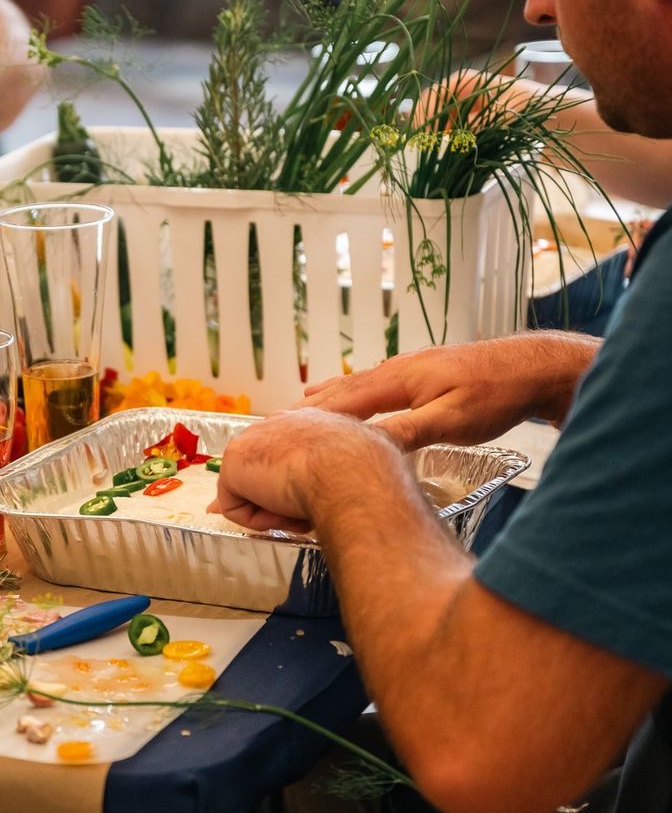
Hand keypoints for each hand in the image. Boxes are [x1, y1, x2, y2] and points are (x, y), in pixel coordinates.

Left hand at [211, 408, 386, 533]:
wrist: (352, 473)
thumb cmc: (370, 471)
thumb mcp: (371, 458)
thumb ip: (361, 459)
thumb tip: (386, 456)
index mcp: (312, 421)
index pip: (289, 453)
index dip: (294, 482)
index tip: (311, 499)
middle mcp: (280, 423)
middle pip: (267, 474)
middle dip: (281, 499)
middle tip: (309, 510)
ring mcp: (253, 439)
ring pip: (254, 493)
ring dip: (276, 511)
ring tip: (302, 509)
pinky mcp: (233, 461)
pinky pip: (235, 507)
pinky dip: (258, 521)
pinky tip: (283, 510)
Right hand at [299, 335, 598, 450]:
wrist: (535, 367)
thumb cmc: (499, 394)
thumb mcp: (454, 420)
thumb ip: (409, 431)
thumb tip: (367, 445)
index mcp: (401, 380)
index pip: (345, 401)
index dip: (311, 417)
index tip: (281, 430)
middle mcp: (400, 368)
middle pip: (345, 390)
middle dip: (311, 406)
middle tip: (276, 422)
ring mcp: (413, 367)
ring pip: (360, 383)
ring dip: (329, 396)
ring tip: (301, 404)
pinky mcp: (426, 372)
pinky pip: (377, 382)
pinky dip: (354, 391)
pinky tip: (354, 395)